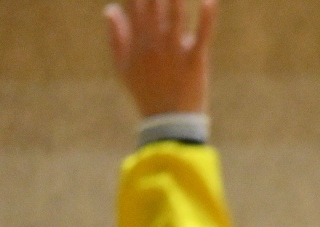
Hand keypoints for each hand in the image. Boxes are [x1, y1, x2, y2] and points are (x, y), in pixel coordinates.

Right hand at [106, 0, 215, 118]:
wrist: (167, 123)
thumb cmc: (145, 93)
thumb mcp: (122, 67)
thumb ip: (115, 37)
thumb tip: (110, 8)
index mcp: (137, 39)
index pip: (135, 2)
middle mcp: (154, 41)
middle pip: (155, 1)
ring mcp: (174, 50)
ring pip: (176, 12)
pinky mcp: (195, 60)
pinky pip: (202, 34)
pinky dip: (206, 17)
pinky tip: (209, 0)